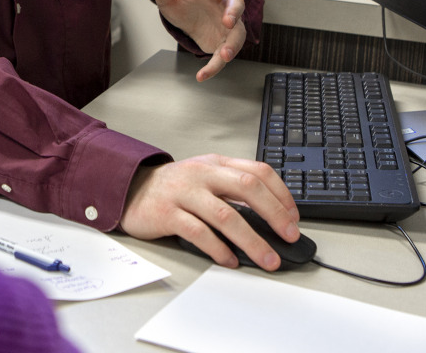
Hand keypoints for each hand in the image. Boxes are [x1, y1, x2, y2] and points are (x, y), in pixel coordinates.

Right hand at [119, 154, 299, 270]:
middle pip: (247, 188)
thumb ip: (233, 191)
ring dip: (251, 240)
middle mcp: (202, 174)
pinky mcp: (167, 213)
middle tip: (289, 236)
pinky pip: (199, 233)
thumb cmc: (174, 188)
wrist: (131, 189)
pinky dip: (218, 248)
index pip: (258, 172)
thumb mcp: (205, 178)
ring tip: (267, 258)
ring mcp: (184, 192)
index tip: (294, 218)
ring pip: (225, 215)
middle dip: (274, 214)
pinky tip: (230, 260)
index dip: (281, 194)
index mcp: (216, 164)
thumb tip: (270, 219)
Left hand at [140, 0, 246, 81]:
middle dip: (234, 13)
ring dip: (233, 44)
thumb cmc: (182, 1)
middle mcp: (222, 5)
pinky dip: (215, 66)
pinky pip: (223, 54)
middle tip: (228, 21)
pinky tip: (202, 76)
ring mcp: (226, 24)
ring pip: (237, 32)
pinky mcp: (224, 41)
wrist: (187, 14)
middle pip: (236, 5)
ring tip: (224, 55)